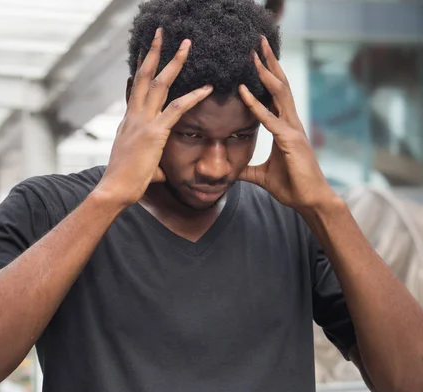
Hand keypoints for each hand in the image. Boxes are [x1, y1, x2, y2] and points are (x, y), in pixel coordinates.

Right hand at [97, 28, 213, 206]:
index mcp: (128, 122)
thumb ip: (152, 165)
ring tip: (186, 45)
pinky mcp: (155, 133)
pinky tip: (208, 88)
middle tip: (161, 34)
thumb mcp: (138, 167)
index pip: (134, 89)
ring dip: (174, 62)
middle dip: (153, 53)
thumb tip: (159, 173)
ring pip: (159, 84)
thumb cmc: (124, 182)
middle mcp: (134, 116)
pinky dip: (194, 97)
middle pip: (144, 77)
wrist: (114, 189)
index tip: (145, 53)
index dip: (140, 69)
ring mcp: (143, 122)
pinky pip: (178, 109)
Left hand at [238, 36, 336, 213]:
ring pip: (279, 94)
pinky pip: (270, 119)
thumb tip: (231, 171)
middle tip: (259, 43)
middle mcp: (291, 122)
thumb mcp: (261, 176)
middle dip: (270, 64)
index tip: (256, 60)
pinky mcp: (290, 141)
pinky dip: (256, 105)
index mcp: (285, 127)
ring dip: (266, 73)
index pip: (275, 96)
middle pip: (280, 86)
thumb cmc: (291, 187)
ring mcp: (293, 129)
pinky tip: (243, 93)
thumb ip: (247, 169)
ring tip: (256, 55)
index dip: (266, 77)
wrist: (309, 201)